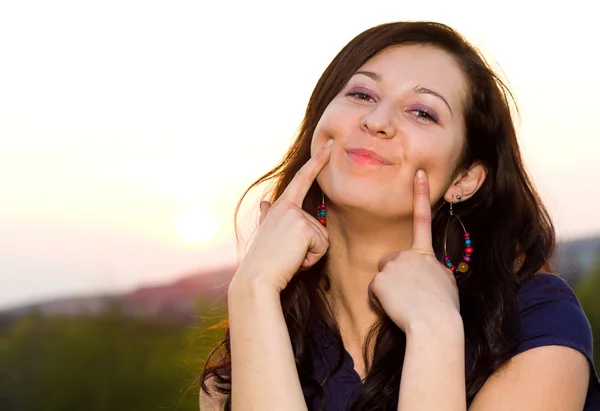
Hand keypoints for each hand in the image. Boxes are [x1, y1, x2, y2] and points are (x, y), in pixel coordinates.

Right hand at [232, 139, 332, 293]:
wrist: (257, 279)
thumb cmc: (263, 260)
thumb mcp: (266, 233)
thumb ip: (269, 217)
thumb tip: (265, 204)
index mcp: (281, 206)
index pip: (303, 179)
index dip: (318, 161)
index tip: (330, 144)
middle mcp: (288, 207)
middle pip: (320, 227)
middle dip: (310, 247)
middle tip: (287, 254)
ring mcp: (296, 216)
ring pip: (322, 239)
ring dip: (310, 255)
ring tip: (289, 258)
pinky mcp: (304, 229)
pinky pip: (322, 248)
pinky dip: (311, 260)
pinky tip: (294, 261)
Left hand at [368, 170, 459, 332]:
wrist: (435, 325)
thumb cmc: (444, 309)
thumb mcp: (446, 283)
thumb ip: (433, 270)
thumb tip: (426, 270)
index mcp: (427, 254)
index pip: (423, 220)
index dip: (421, 195)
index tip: (419, 173)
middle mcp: (408, 254)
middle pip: (391, 260)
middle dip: (394, 276)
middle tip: (410, 295)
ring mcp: (393, 265)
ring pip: (382, 276)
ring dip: (389, 289)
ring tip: (406, 303)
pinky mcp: (380, 280)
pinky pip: (374, 292)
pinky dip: (381, 302)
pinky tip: (395, 308)